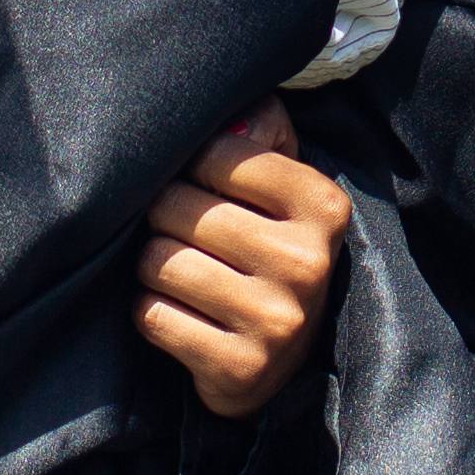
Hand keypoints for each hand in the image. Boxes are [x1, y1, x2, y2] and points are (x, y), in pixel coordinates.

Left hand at [137, 107, 349, 420]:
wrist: (285, 360)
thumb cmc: (269, 247)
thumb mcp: (281, 186)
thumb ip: (260, 131)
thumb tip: (233, 105)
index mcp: (323, 205)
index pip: (216, 154)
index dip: (192, 167)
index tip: (202, 185)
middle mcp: (307, 263)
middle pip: (177, 207)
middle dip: (164, 217)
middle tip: (182, 233)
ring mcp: (276, 321)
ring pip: (158, 261)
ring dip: (152, 266)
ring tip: (179, 272)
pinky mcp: (240, 369)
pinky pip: (153, 316)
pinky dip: (151, 311)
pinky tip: (179, 313)